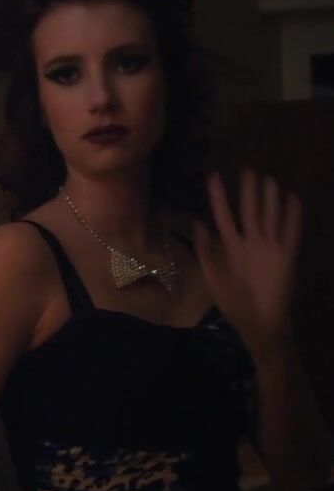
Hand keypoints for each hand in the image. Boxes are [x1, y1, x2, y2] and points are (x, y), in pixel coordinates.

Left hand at [192, 169, 301, 360]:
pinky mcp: (286, 256)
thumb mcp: (212, 276)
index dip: (218, 197)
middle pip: (249, 212)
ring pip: (270, 218)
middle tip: (247, 168)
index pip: (223, 216)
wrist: (258, 322)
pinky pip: (290, 233)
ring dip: (270, 200)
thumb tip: (196, 223)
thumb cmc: (233, 302)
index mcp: (230, 247)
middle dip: (248, 192)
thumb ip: (205, 250)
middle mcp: (250, 243)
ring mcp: (269, 248)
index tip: (212, 176)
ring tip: (269, 179)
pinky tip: (293, 199)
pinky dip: (293, 217)